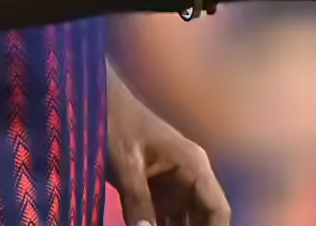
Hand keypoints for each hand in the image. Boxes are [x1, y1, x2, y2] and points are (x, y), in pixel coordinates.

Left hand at [106, 72, 229, 225]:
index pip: (218, 209)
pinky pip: (164, 220)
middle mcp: (190, 178)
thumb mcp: (125, 162)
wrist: (97, 101)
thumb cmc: (115, 123)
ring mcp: (173, 185)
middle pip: (204, 220)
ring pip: (185, 222)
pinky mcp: (155, 191)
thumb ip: (137, 200)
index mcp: (193, 166)